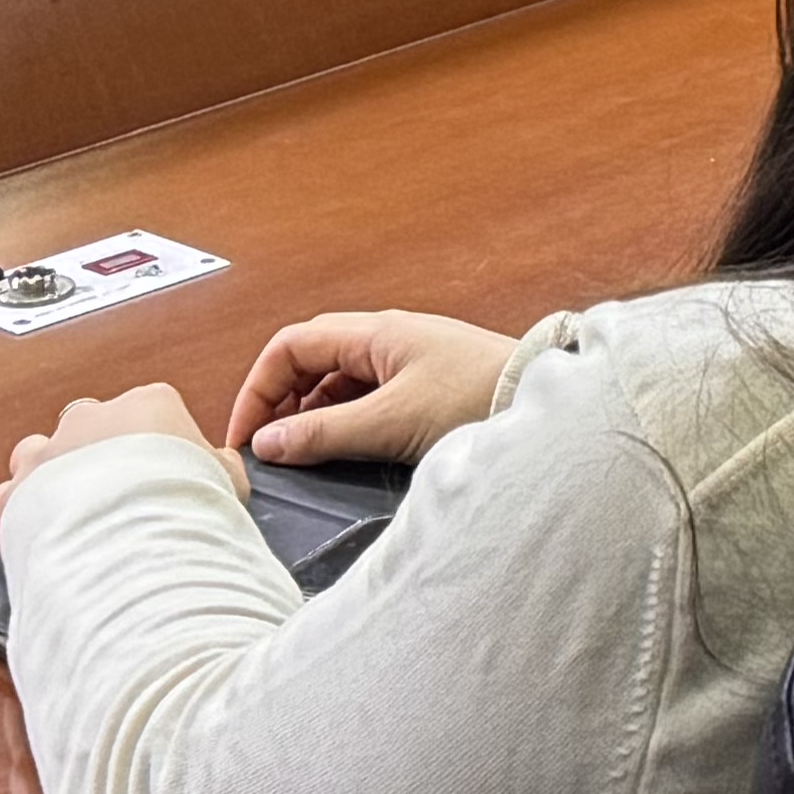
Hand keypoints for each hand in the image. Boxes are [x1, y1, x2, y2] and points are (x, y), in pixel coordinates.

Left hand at [0, 380, 231, 529]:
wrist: (131, 550)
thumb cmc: (184, 510)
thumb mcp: (227, 484)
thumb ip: (220, 466)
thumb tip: (222, 464)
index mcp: (148, 404)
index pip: (152, 411)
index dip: (158, 448)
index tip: (165, 479)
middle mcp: (91, 419)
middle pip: (91, 425)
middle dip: (99, 455)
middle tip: (118, 498)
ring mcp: (47, 454)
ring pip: (40, 453)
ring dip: (51, 476)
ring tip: (74, 515)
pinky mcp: (13, 495)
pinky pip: (10, 497)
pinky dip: (21, 513)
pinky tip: (44, 536)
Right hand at [222, 308, 521, 468]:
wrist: (547, 407)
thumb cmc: (478, 399)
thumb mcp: (392, 422)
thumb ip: (327, 433)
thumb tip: (267, 444)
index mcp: (376, 333)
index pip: (291, 346)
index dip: (259, 388)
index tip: (246, 437)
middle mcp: (389, 340)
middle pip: (311, 361)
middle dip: (280, 402)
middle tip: (267, 451)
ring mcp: (409, 364)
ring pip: (339, 384)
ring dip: (312, 416)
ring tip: (299, 460)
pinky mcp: (428, 390)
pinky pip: (368, 400)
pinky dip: (344, 424)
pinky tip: (341, 455)